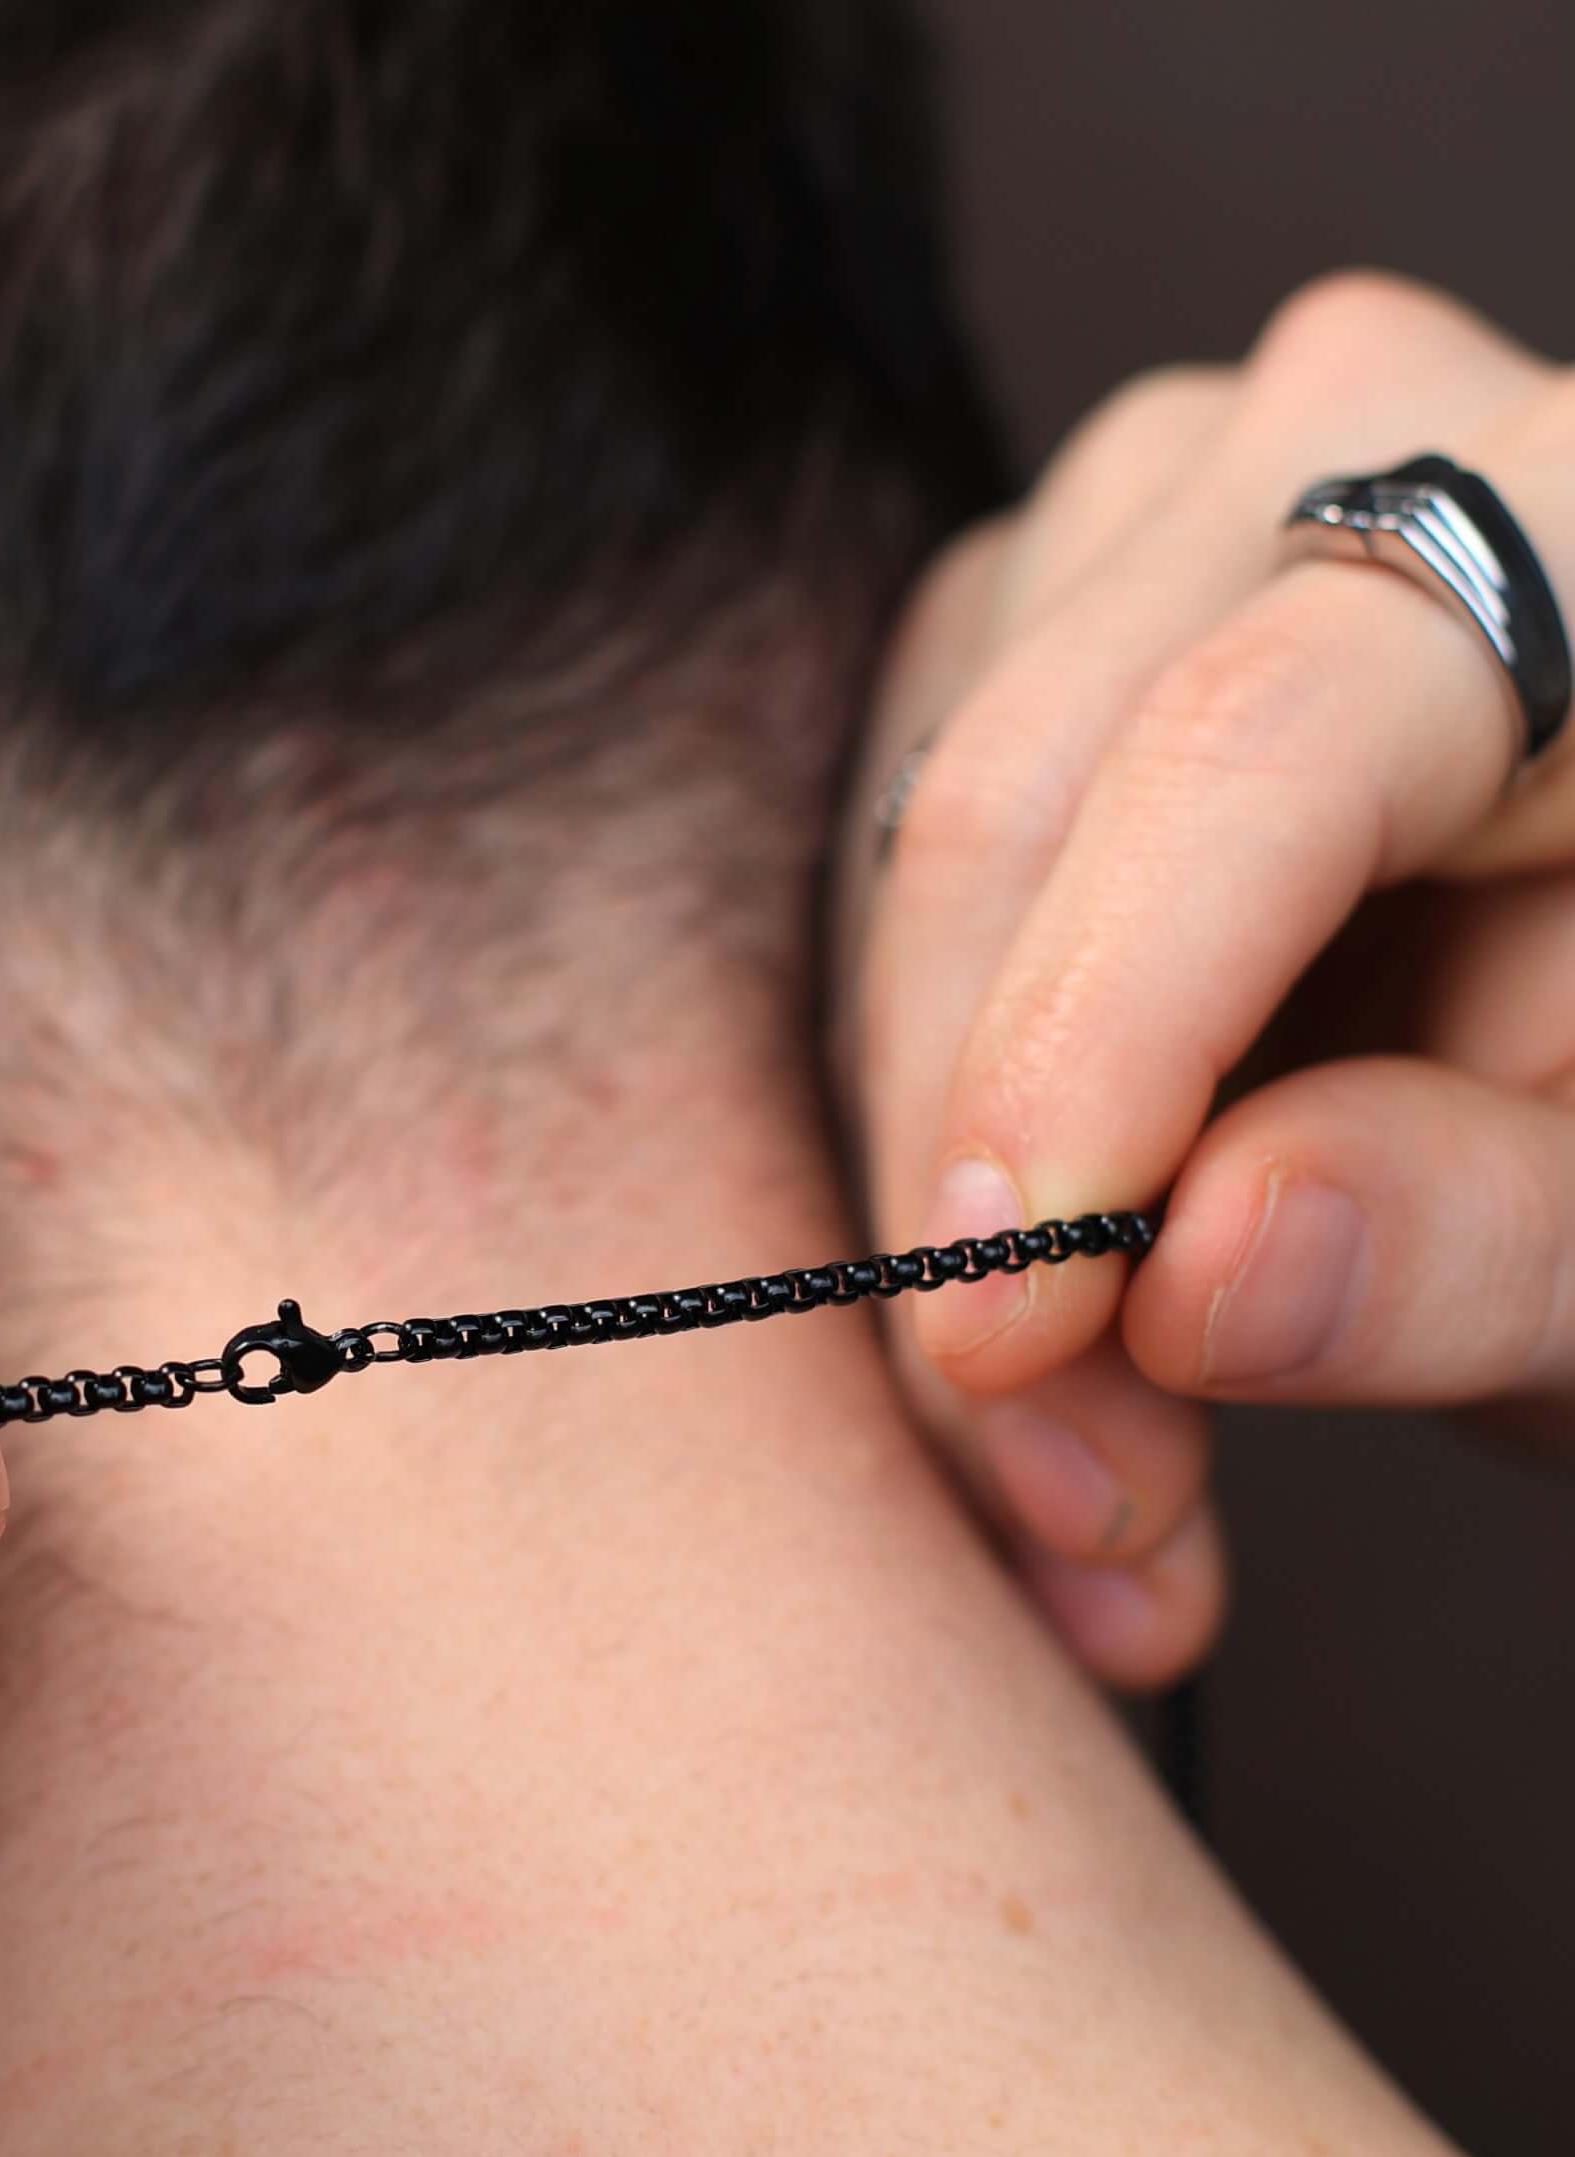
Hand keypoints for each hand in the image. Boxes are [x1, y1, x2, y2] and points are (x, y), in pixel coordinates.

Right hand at [835, 274, 1574, 1687]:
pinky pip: (878, 870)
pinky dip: (930, 1112)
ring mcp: (1161, 520)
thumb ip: (1479, 1237)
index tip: (1002, 1335)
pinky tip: (1038, 1283)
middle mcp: (1349, 444)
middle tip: (1079, 1513)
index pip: (1256, 753)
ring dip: (949, 1187)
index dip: (1093, 1050)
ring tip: (1087, 1459)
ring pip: (908, 861)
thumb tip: (1187, 1273)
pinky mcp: (1039, 628)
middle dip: (997, 1196)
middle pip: (1017, 810)